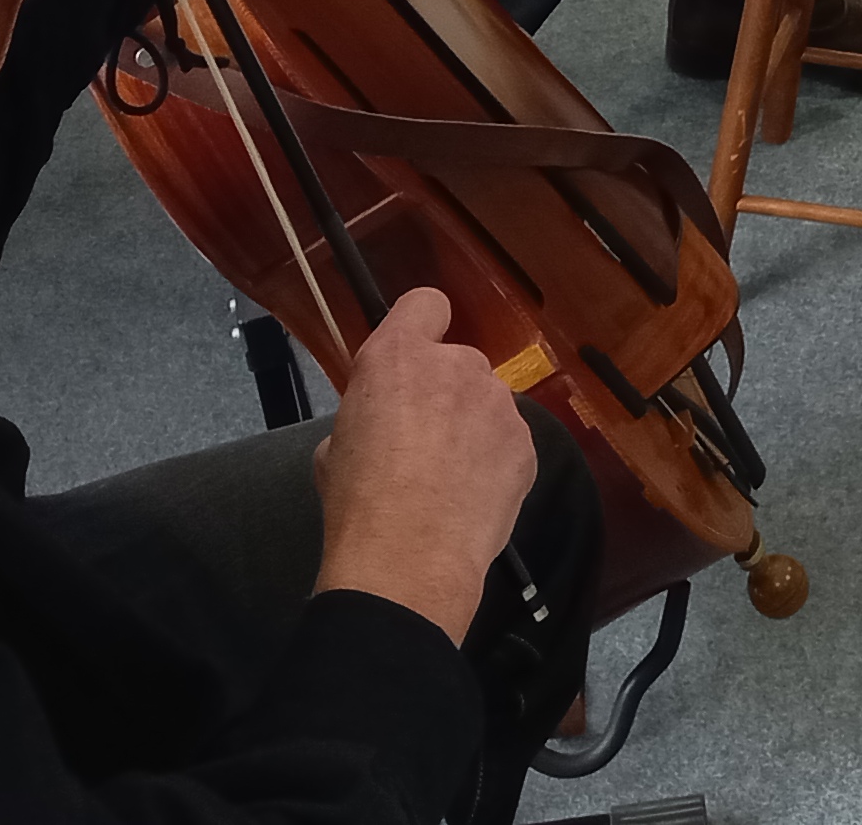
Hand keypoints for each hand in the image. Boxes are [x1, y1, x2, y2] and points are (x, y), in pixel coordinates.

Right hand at [311, 288, 537, 635]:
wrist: (409, 557)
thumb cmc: (358, 501)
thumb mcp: (334, 444)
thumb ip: (368, 414)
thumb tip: (383, 427)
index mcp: (398, 356)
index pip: (426, 304)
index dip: (422, 326)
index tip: (415, 356)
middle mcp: (456, 365)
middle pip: (458, 362)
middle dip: (446, 392)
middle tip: (425, 442)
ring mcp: (498, 403)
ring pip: (487, 403)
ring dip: (473, 427)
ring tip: (451, 480)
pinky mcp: (527, 444)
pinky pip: (509, 441)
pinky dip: (496, 461)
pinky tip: (474, 498)